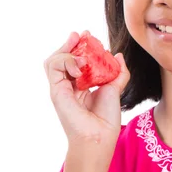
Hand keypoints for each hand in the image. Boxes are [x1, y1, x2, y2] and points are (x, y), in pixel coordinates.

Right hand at [43, 32, 129, 146]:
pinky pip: (53, 67)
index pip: (75, 61)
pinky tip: (80, 65)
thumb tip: (118, 55)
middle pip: (62, 58)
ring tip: (83, 55)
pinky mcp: (56, 91)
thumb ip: (118, 72)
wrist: (100, 136)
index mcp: (80, 86)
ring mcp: (60, 88)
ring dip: (68, 51)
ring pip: (54, 60)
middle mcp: (68, 86)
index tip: (90, 37)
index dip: (80, 47)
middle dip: (71, 43)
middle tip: (83, 35)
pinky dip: (66, 60)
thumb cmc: (106, 119)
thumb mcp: (115, 89)